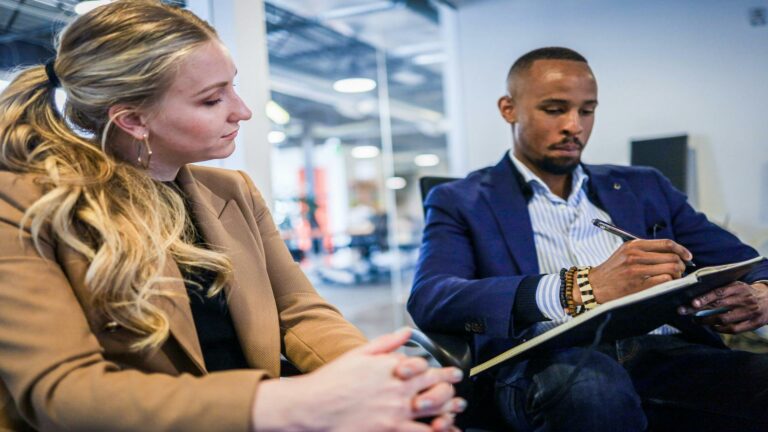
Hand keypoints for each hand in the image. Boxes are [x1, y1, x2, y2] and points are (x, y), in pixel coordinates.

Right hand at [252, 328, 464, 431]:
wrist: (314, 406)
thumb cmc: (333, 379)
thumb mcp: (359, 353)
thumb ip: (387, 342)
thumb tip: (407, 332)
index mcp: (392, 368)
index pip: (426, 367)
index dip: (441, 370)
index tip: (450, 371)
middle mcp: (398, 389)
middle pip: (434, 387)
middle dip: (450, 387)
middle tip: (458, 389)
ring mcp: (396, 411)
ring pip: (434, 411)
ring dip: (449, 410)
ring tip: (456, 411)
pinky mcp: (390, 430)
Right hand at [588, 239, 690, 302]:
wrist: (595, 284)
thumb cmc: (613, 269)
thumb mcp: (625, 252)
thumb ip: (645, 249)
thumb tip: (672, 252)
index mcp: (634, 245)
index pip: (666, 244)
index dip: (682, 250)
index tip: (688, 256)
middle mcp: (635, 256)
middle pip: (672, 257)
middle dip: (681, 265)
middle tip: (680, 270)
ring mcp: (636, 271)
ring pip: (671, 269)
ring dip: (677, 275)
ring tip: (674, 278)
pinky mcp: (637, 285)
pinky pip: (664, 281)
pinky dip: (669, 282)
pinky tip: (666, 284)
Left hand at [678, 282, 767, 333]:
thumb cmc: (746, 292)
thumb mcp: (736, 285)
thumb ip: (720, 288)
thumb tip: (696, 291)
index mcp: (738, 287)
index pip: (719, 292)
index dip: (705, 298)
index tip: (692, 302)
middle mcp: (744, 300)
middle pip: (718, 306)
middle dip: (697, 309)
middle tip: (682, 310)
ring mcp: (749, 312)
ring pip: (724, 319)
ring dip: (707, 321)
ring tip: (696, 320)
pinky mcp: (754, 323)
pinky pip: (734, 329)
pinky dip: (721, 329)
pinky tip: (712, 327)